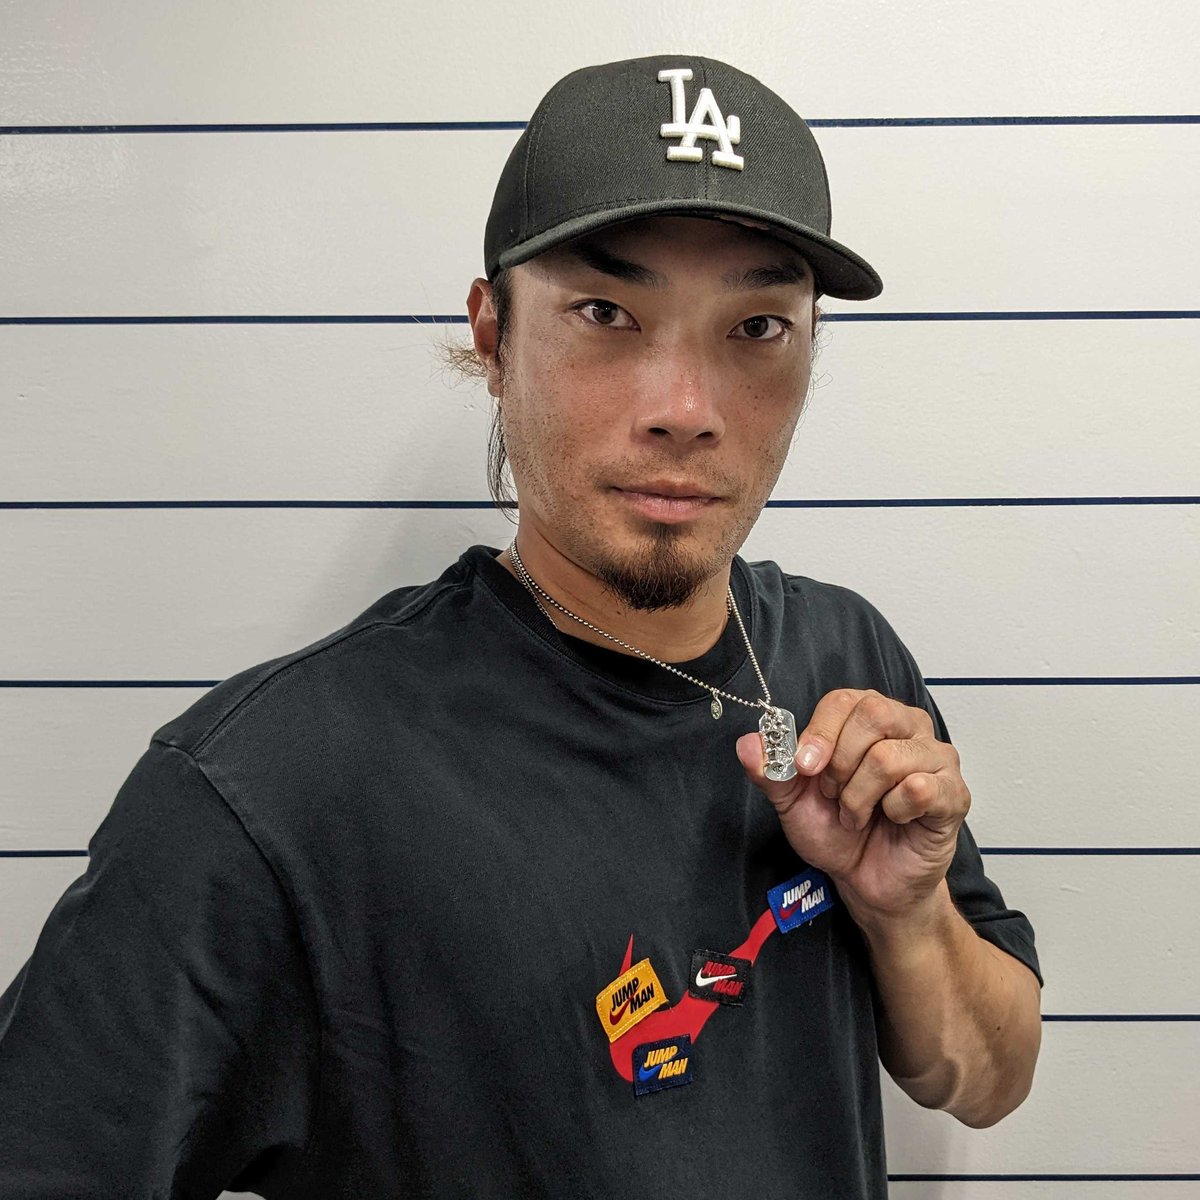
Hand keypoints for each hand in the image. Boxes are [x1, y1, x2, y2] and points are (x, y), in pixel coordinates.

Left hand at [736, 689, 970, 921]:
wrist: (867, 881)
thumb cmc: (836, 832)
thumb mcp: (792, 801)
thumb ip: (771, 771)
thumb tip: (747, 743)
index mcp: (870, 716)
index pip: (844, 700)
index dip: (819, 734)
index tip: (804, 769)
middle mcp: (908, 726)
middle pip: (872, 713)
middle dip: (839, 764)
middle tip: (834, 795)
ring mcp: (936, 757)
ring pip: (888, 756)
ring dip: (859, 796)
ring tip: (857, 815)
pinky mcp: (953, 793)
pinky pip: (918, 788)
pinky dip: (893, 810)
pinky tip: (893, 820)